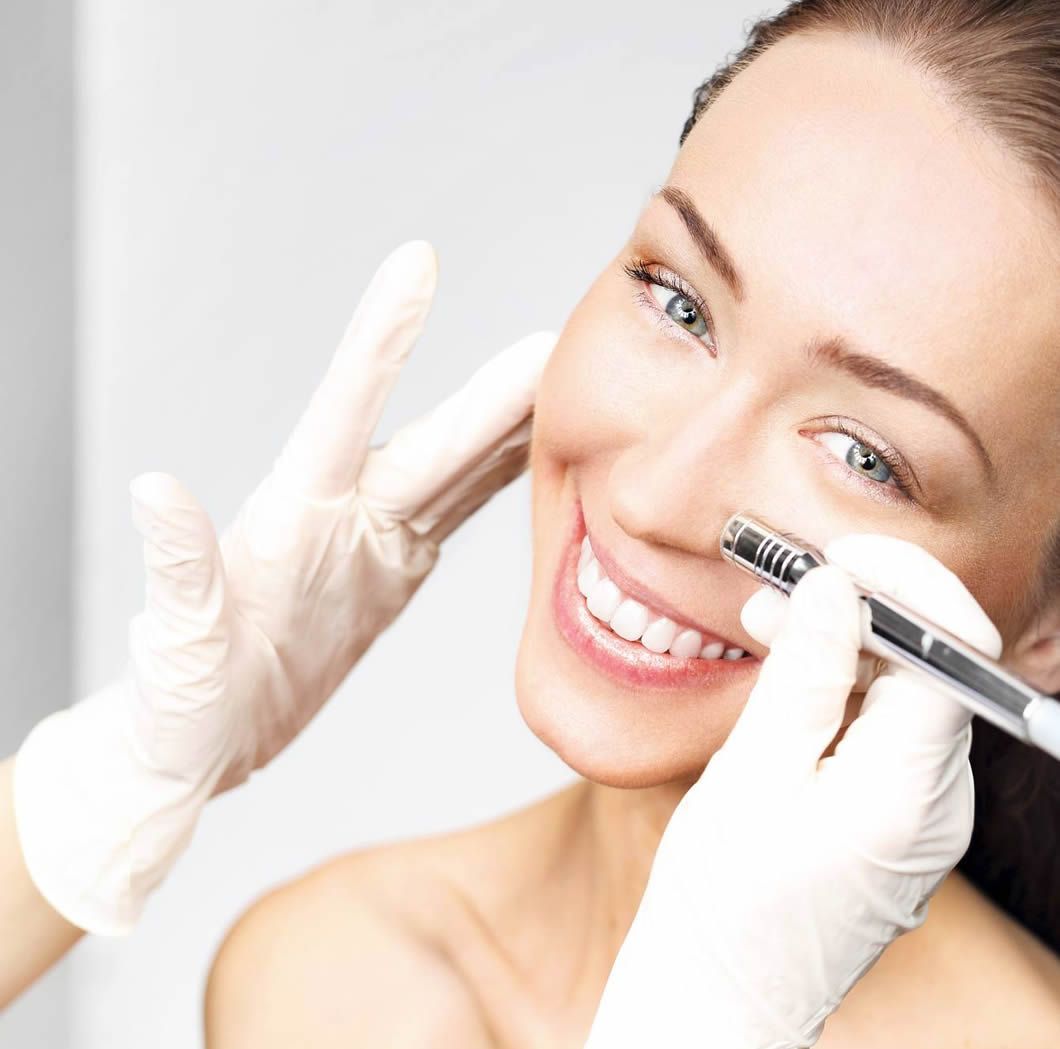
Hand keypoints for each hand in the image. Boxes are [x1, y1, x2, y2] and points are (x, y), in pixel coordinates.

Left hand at [13, 240, 555, 934]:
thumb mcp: (177, 644)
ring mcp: (377, 540)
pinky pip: (464, 515)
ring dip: (516, 429)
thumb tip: (153, 488)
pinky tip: (542, 454)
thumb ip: (179, 567)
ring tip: (569, 386)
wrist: (211, 737)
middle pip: (435, 443)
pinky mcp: (398, 570)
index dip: (383, 341)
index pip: (346, 411)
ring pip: (461, 471)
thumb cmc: (183, 698)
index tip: (417, 264)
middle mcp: (344, 513)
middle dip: (497, 395)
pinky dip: (508, 482)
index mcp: (292, 514)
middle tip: (557, 344)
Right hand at [585, 534, 1002, 1047]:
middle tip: (784, 579)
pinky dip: (836, 688)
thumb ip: (805, 676)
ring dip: (841, 645)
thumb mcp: (753, 774)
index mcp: (911, 795)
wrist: (720, 992)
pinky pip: (878, 728)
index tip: (841, 553)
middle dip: (862, 609)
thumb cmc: (727, 902)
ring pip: (899, 694)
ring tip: (768, 618)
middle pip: (927, 669)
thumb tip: (836, 589)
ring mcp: (919, 812)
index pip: (949, 656)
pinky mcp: (891, 815)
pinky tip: (786, 669)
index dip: (904, 588)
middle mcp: (937, 803)